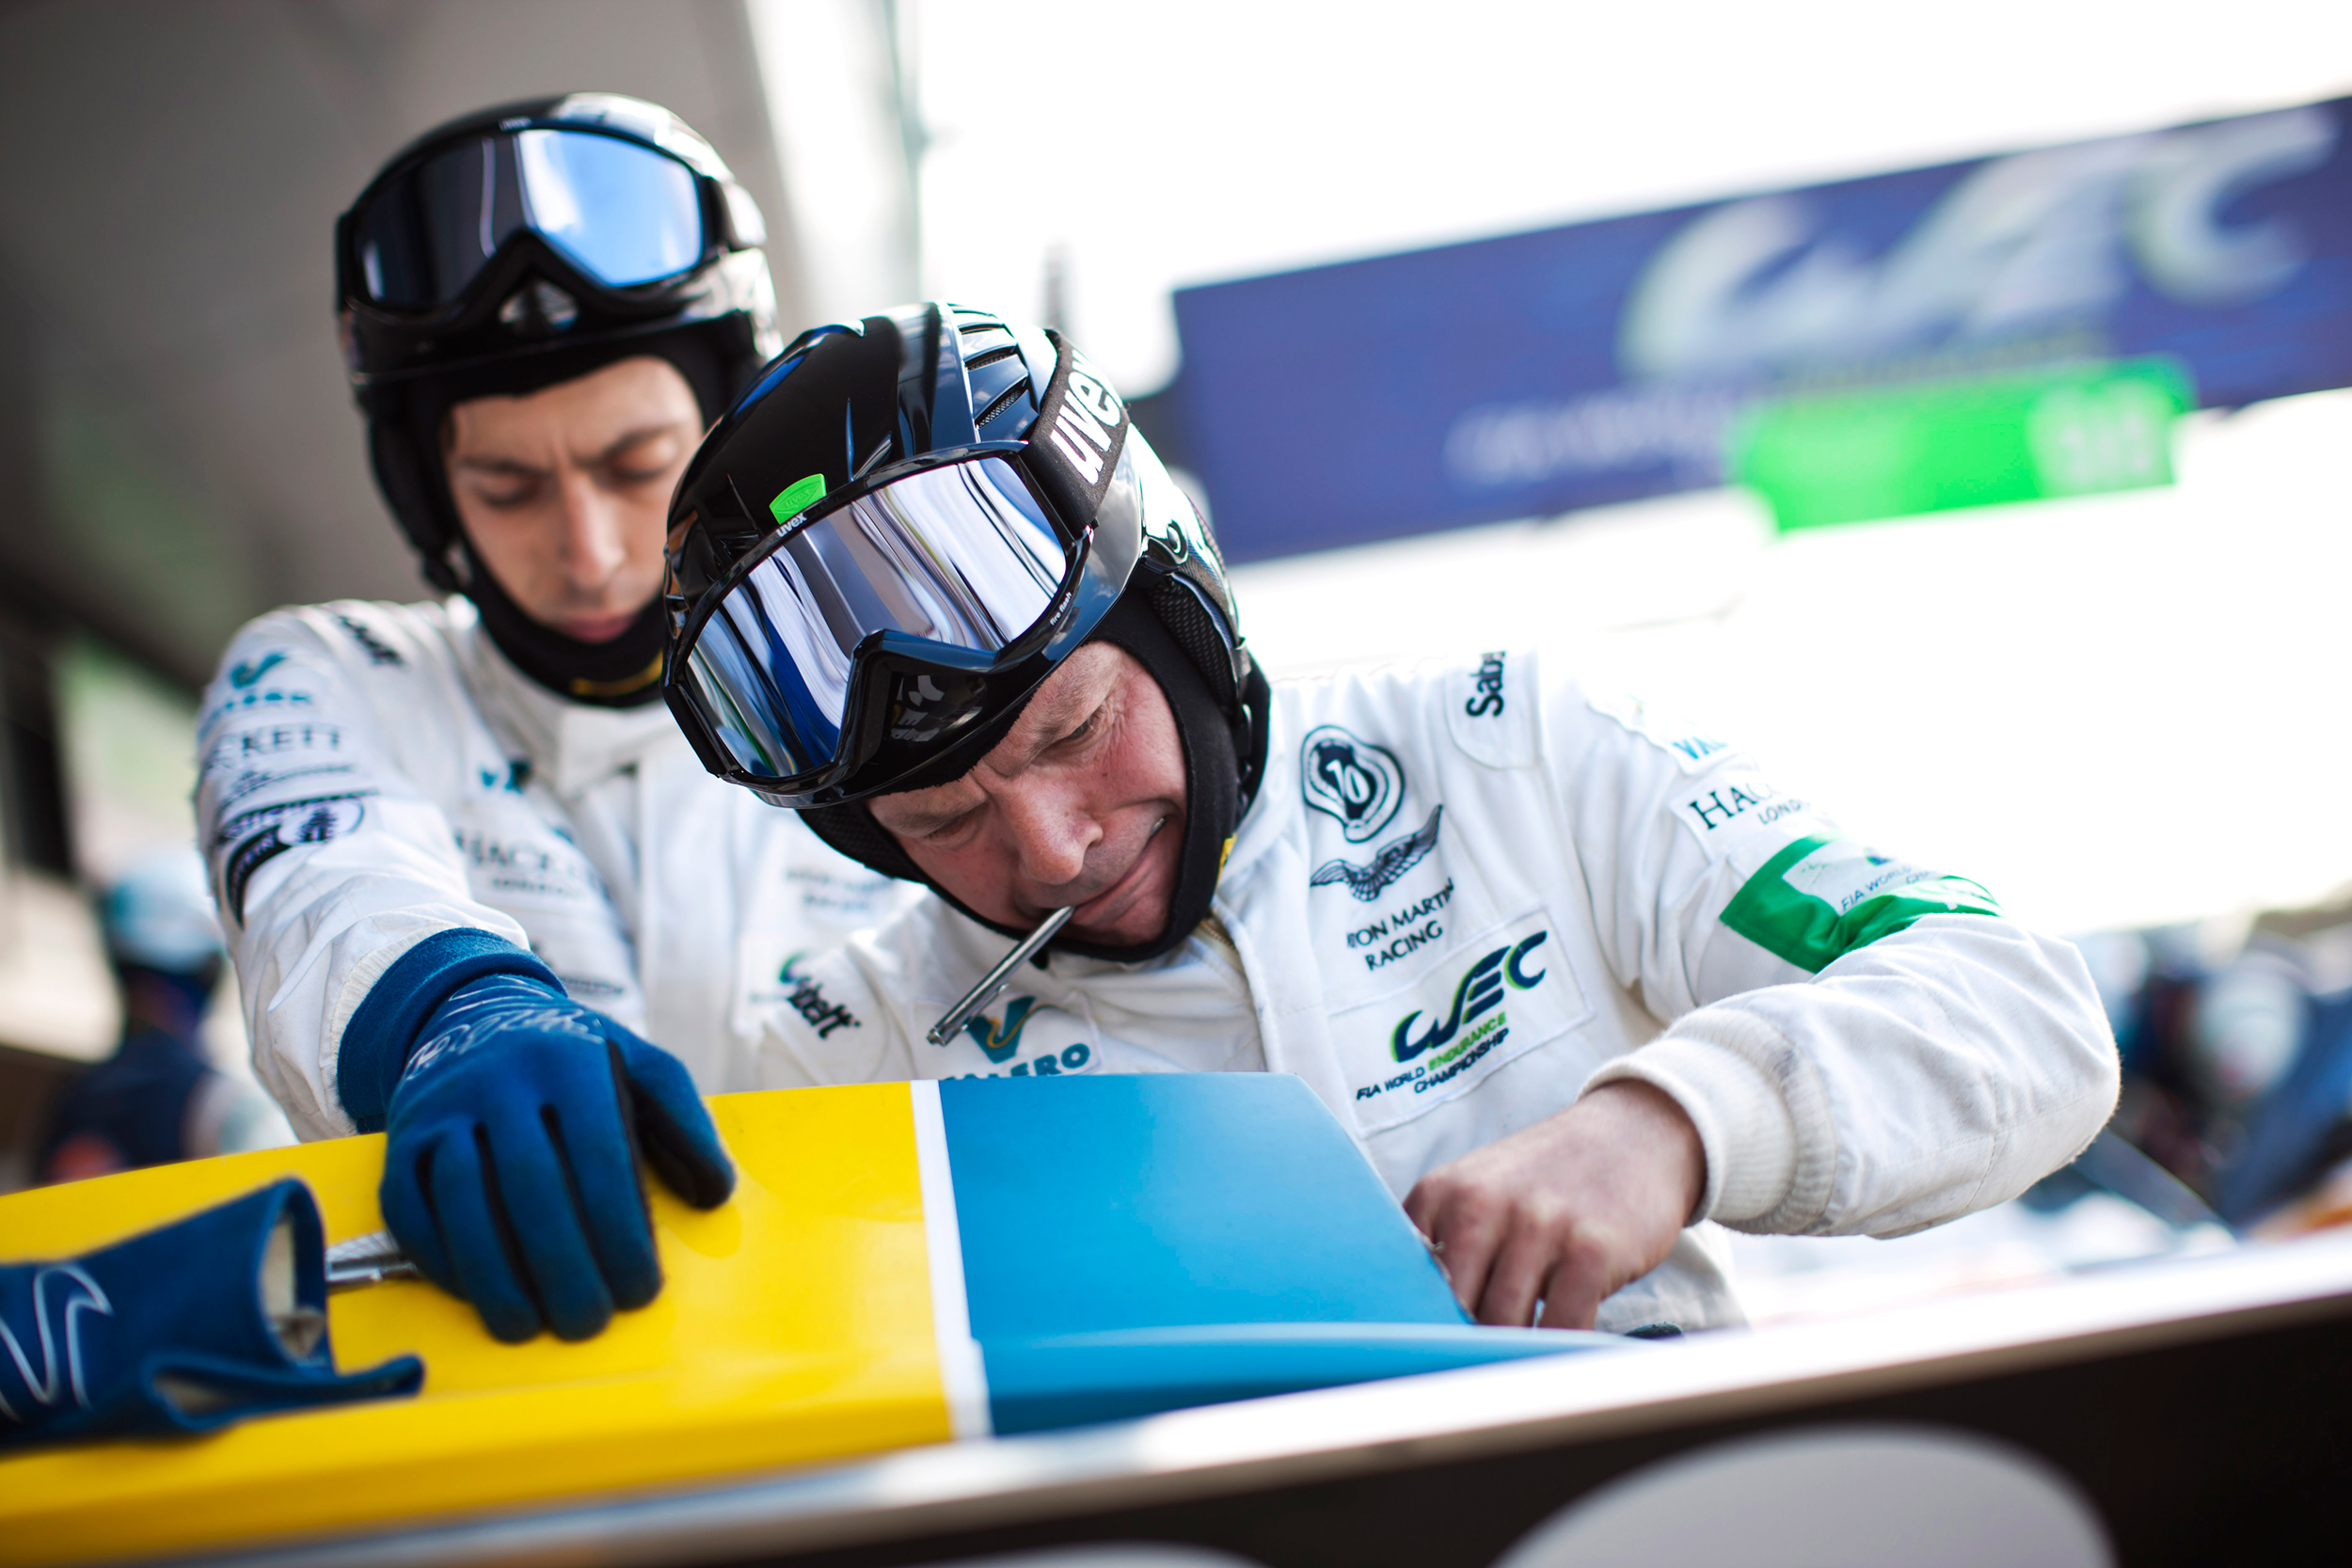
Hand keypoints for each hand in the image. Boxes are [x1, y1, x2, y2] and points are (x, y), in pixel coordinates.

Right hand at [377, 973, 734, 1342]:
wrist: (477, 1016)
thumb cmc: (578, 1060)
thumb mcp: (643, 1067)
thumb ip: (687, 1124)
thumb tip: (714, 1193)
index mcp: (571, 1062)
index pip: (597, 1154)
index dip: (618, 1230)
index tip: (640, 1290)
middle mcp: (501, 1079)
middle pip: (529, 1184)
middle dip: (562, 1265)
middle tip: (588, 1322)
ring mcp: (442, 1108)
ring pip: (462, 1200)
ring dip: (494, 1275)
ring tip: (527, 1327)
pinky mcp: (399, 1140)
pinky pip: (408, 1207)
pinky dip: (440, 1258)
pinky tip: (476, 1293)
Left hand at [1403, 1081, 1703, 1329]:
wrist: (1631, 1135)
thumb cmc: (1544, 1178)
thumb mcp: (1476, 1189)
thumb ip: (1441, 1241)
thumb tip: (1416, 1321)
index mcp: (1442, 1193)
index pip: (1402, 1275)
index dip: (1412, 1318)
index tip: (1421, 1345)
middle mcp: (1482, 1204)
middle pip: (1451, 1306)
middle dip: (1461, 1338)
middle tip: (1470, 1360)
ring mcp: (1537, 1226)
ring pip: (1502, 1321)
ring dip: (1509, 1346)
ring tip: (1514, 1351)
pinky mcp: (1591, 1251)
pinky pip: (1560, 1324)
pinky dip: (1555, 1345)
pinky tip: (1554, 1343)